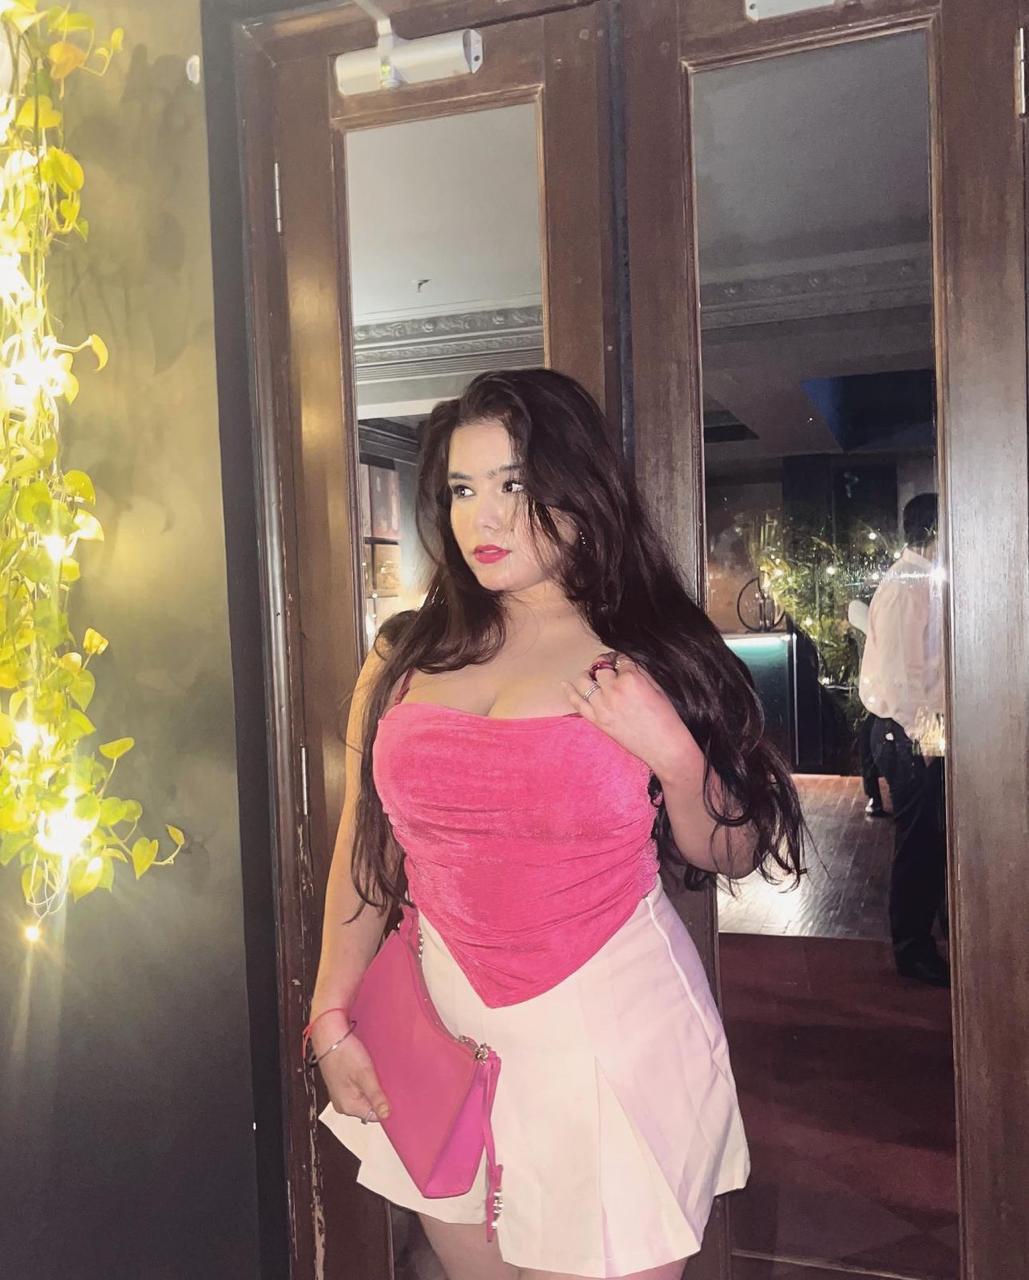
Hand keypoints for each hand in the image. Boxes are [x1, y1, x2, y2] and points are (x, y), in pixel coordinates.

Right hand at [310, 1011, 389, 1122]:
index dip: (386, 1106)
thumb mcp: (365, 1075)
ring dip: (373, 1088)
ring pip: (364, 1097)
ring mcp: (341, 1094)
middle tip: (387, 1080)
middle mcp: (343, 1104)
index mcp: (348, 1106)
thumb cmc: (344, 1053)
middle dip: (380, 1096)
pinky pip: (358, 1089)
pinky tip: (369, 1071)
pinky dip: (366, 1082)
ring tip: (378, 1073)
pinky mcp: (341, 1084)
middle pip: (369, 1107)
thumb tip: (386, 1115)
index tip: (396, 1094)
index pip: (374, 1116)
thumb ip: (376, 1096)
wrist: (329, 1035)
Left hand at [562, 652, 703, 781]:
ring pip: (585, 681)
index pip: (620, 659)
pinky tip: (565, 684)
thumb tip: (625, 665)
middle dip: (604, 663)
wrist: (663, 746)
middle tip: (607, 665)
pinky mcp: (597, 720)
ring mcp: (602, 705)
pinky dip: (570, 691)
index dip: (620, 659)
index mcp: (631, 679)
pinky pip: (577, 702)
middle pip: (600, 668)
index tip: (620, 660)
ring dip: (587, 674)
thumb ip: (639, 673)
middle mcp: (614, 689)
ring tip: (591, 675)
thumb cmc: (665, 718)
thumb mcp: (656, 688)